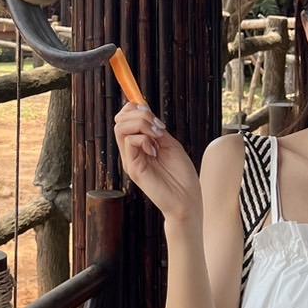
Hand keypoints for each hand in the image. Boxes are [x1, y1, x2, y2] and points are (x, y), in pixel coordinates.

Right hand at [113, 102, 200, 225]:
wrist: (187, 200)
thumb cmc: (182, 175)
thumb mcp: (169, 143)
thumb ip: (155, 128)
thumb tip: (143, 108)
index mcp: (139, 145)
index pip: (124, 118)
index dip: (134, 108)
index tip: (152, 114)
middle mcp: (131, 152)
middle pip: (120, 120)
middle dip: (139, 114)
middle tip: (158, 127)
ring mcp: (130, 160)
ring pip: (121, 128)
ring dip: (142, 124)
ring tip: (157, 136)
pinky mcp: (133, 168)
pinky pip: (129, 141)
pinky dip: (143, 138)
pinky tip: (155, 150)